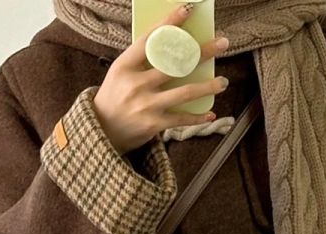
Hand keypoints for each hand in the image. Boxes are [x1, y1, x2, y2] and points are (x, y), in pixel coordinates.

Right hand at [93, 3, 229, 154]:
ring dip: (207, 86)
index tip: (187, 10)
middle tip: (222, 43)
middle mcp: (136, 84)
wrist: (102, 131)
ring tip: (223, 81)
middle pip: (175, 63)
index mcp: (125, 65)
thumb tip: (174, 44)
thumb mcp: (122, 72)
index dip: (170, 23)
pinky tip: (211, 112)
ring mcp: (146, 105)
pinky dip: (198, 117)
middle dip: (202, 52)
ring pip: (184, 92)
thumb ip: (142, 59)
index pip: (151, 39)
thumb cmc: (116, 95)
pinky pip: (181, 119)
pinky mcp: (153, 124)